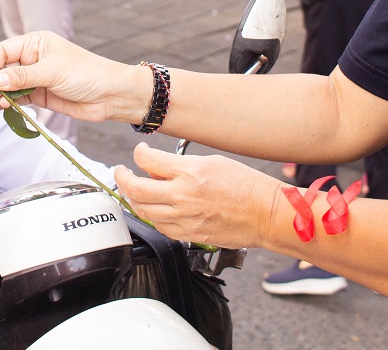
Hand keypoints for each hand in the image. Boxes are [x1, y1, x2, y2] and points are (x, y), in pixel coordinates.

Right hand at [0, 31, 151, 123]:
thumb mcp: (52, 72)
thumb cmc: (86, 73)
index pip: (4, 50)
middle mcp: (32, 59)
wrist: (110, 95)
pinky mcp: (40, 95)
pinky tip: (2, 107)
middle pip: (2, 68)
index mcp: (35, 44)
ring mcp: (35, 78)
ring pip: (8, 84)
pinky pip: (18, 97)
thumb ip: (22, 76)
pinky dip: (8, 102)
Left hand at [115, 143, 282, 249]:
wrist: (265, 213)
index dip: (138, 154)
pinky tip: (155, 210)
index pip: (147, 160)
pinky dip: (153, 218)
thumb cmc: (246, 186)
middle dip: (123, 178)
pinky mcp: (190, 234)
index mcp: (190, 172)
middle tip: (122, 172)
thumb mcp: (212, 162)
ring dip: (134, 200)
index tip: (139, 153)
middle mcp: (183, 195)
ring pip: (144, 211)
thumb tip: (158, 169)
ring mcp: (185, 217)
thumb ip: (181, 166)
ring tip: (134, 192)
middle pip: (137, 189)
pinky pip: (160, 228)